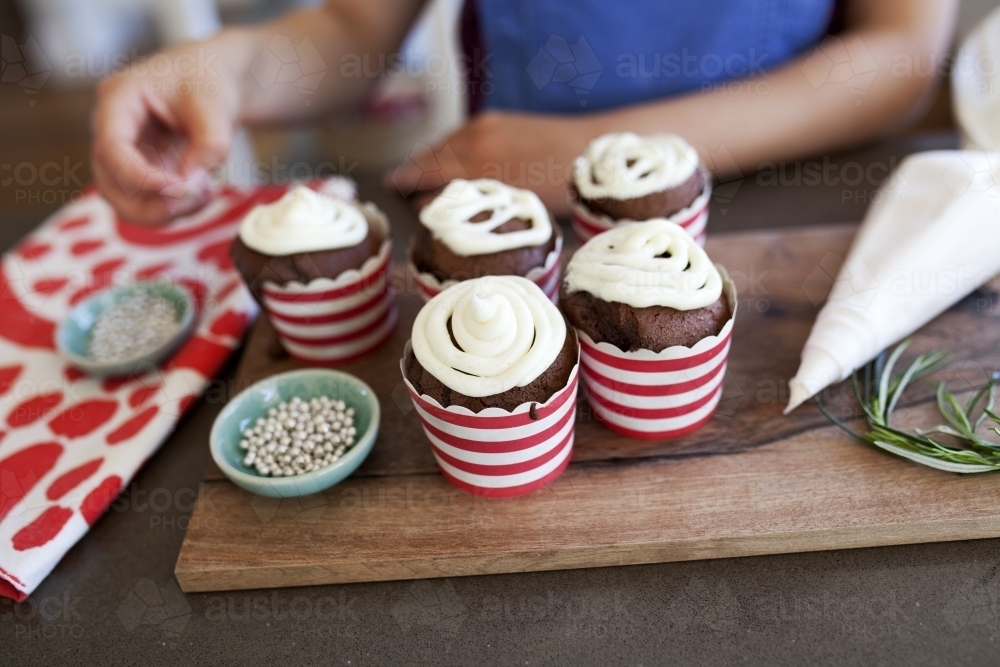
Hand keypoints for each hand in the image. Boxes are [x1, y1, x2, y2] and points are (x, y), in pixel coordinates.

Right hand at [91, 42, 240, 225]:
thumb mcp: (216, 106)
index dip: (140, 178)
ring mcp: (124, 153)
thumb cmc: (208, 81)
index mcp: (118, 99)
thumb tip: (190, 186)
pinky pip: (149, 202)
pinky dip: (177, 208)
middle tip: (196, 197)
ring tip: (207, 193)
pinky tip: (206, 192)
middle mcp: (111, 129)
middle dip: (153, 204)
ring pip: (127, 201)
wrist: (214, 78)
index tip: (180, 187)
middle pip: (110, 184)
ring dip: (167, 211)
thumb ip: (209, 145)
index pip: (111, 149)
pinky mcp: (142, 171)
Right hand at [387, 110, 593, 216]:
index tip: (392, 189)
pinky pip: (460, 134)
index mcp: (476, 164)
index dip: (407, 183)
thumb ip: (468, 203)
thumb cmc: (556, 187)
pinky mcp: (497, 119)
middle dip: (413, 169)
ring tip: (417, 171)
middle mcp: (475, 139)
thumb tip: (431, 204)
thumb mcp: (509, 203)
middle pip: (431, 156)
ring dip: (430, 157)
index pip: (427, 173)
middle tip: (396, 182)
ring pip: (444, 143)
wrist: (588, 147)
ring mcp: (485, 126)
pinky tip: (449, 158)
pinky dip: (448, 147)